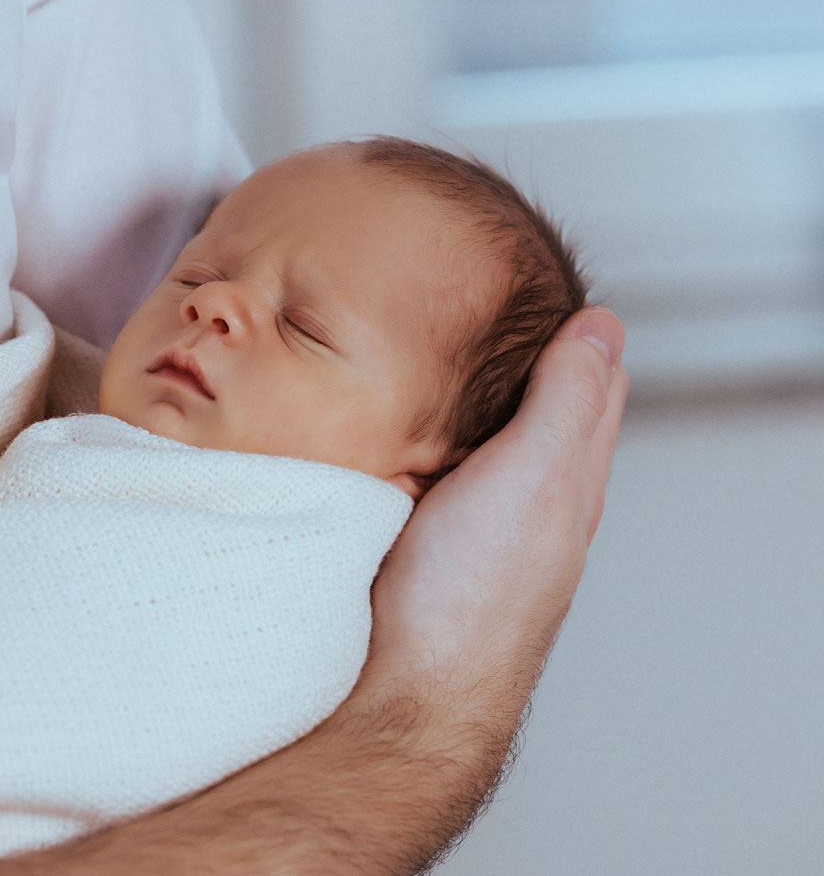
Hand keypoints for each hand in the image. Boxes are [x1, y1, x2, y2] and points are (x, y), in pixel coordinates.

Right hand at [362, 306, 627, 710]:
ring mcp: (455, 521)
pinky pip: (403, 465)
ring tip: (411, 344)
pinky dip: (395, 432)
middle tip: (467, 299)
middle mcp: (514, 502)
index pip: (586, 389)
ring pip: (457, 440)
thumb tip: (600, 326)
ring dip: (439, 396)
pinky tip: (366, 418)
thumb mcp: (538, 476)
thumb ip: (567, 401)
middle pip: (520, 411)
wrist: (395, 685)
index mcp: (564, 482)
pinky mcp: (398, 532)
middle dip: (502, 357)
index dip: (570, 332)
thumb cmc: (473, 595)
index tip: (536, 281)